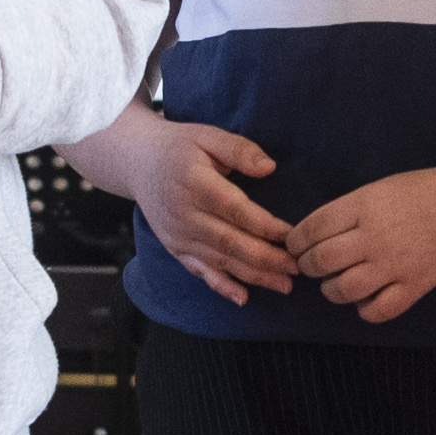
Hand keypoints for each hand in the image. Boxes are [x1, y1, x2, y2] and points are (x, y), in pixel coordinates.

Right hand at [77, 107, 292, 303]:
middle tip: (298, 267)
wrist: (137, 163)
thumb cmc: (179, 147)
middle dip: (266, 258)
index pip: (235, 209)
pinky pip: (200, 271)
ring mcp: (179, 236)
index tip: (292, 234)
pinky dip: (221, 286)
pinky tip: (243, 298)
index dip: (265, 225)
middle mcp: (185, 214)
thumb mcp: (207, 135)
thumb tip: (269, 167)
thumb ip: (239, 150)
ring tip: (284, 285)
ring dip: (254, 276)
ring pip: (220, 261)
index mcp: (195, 183)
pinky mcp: (175, 248)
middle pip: (230, 242)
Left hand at [290, 163, 435, 323]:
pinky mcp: (416, 286)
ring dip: (330, 290)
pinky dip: (365, 309)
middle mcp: (376, 237)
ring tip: (336, 282)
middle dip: (307, 266)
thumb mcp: (381, 188)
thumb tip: (314, 234)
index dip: (296, 240)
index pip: (313, 228)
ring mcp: (396, 265)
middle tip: (311, 265)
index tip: (295, 245)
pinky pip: (377, 312)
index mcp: (365, 206)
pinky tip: (366, 298)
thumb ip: (349, 210)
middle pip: (321, 261)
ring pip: (343, 290)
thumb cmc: (427, 191)